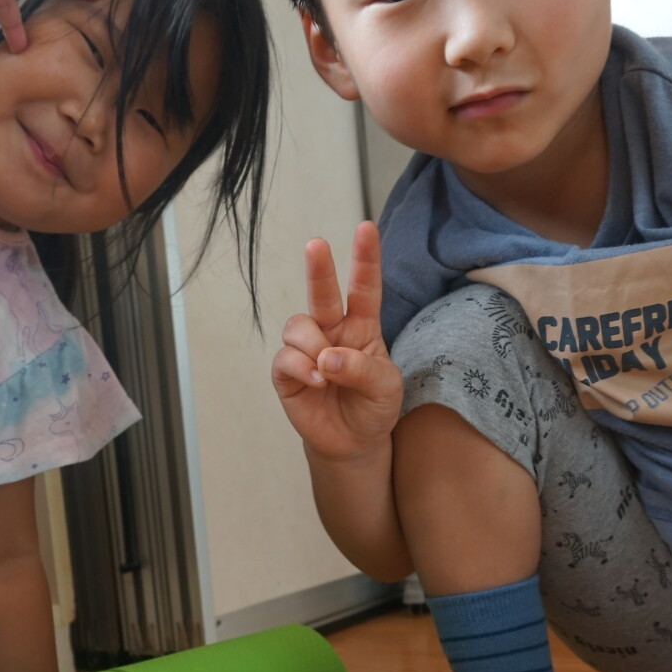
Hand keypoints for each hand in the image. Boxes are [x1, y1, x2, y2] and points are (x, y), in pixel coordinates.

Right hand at [271, 221, 403, 460]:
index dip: (365, 259)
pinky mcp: (287, 372)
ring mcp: (307, 349)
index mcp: (362, 327)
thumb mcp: (386, 388)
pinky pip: (285, 357)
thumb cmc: (373, 407)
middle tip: (316, 244)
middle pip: (322, 293)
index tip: (365, 228)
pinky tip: (316, 382)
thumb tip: (327, 357)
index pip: (364, 288)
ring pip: (299, 326)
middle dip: (319, 268)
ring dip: (314, 347)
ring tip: (327, 374)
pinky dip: (301, 367)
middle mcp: (332, 331)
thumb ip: (363, 369)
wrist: (352, 443)